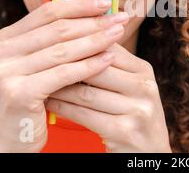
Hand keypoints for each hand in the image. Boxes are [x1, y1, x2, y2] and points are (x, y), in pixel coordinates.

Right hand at [0, 0, 128, 152]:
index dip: (80, 5)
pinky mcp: (18, 92)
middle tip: (120, 18)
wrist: (11, 141)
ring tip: (119, 33)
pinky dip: (89, 65)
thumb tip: (97, 15)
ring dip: (95, 40)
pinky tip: (109, 59)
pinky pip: (63, 74)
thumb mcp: (40, 65)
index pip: (48, 12)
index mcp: (6, 38)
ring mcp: (6, 72)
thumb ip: (57, 41)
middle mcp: (0, 51)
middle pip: (58, 29)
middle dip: (93, 21)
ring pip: (63, 50)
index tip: (107, 2)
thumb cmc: (33, 100)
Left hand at [46, 44, 171, 152]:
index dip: (79, 42)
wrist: (149, 154)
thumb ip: (110, 64)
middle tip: (39, 59)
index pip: (108, 47)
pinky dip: (63, 108)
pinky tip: (48, 103)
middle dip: (66, 64)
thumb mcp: (129, 86)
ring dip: (59, 87)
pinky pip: (85, 115)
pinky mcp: (125, 131)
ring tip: (39, 80)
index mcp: (144, 70)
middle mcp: (145, 87)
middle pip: (97, 67)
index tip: (52, 41)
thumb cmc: (131, 115)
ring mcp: (137, 110)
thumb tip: (77, 34)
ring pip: (86, 92)